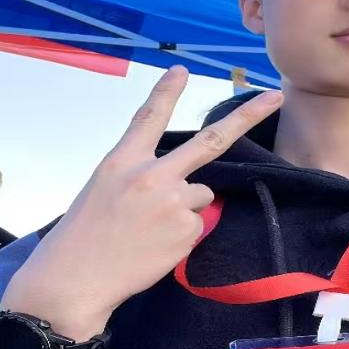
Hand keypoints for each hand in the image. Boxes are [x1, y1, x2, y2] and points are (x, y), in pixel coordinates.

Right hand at [3, 66, 281, 337]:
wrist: (76, 278)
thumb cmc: (84, 236)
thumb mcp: (102, 189)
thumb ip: (141, 175)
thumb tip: (187, 182)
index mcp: (122, 160)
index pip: (149, 117)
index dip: (167, 92)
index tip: (181, 70)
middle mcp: (152, 174)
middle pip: (210, 141)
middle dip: (246, 118)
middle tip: (273, 99)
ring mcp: (173, 202)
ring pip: (200, 195)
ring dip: (185, 208)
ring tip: (149, 231)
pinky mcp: (187, 230)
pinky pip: (197, 226)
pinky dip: (182, 236)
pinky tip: (154, 247)